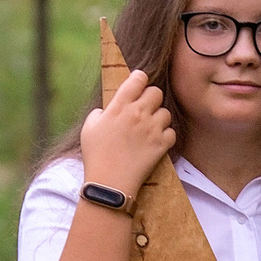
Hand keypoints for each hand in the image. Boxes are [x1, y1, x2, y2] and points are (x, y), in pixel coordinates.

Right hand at [79, 68, 175, 198]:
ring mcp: (152, 129)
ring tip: (149, 129)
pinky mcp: (162, 144)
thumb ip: (100, 112)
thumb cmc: (96, 156)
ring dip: (159, 119)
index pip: (138, 78)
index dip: (139, 80)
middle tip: (144, 110)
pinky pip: (172, 132)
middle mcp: (138, 113)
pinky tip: (155, 142)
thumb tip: (108, 110)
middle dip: (151, 99)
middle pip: (156, 92)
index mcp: (119, 106)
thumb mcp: (89, 128)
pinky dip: (166, 136)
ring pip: (166, 112)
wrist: (109, 183)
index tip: (138, 87)